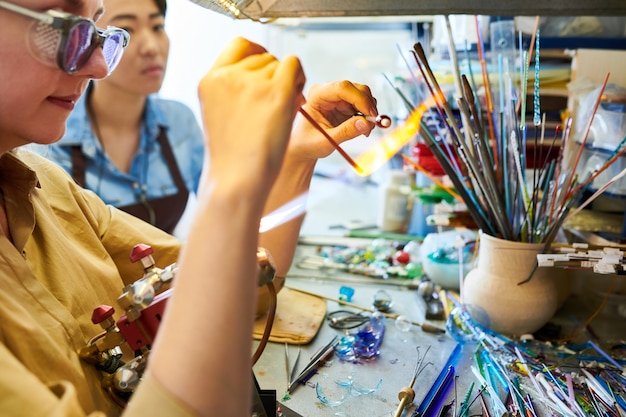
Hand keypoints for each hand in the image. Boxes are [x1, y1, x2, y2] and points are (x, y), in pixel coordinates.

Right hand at [198, 37, 305, 194]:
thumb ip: (233, 89)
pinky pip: (294, 66)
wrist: (237, 179)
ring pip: (280, 63)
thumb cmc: (233, 157)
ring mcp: (252, 82)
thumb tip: (264, 71)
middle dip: (274, 74)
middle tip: (278, 100)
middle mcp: (228, 76)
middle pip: (262, 56)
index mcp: (210, 80)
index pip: (238, 45)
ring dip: (288, 81)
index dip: (256, 54)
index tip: (265, 72)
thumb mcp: (220, 114)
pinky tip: (296, 101)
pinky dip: (299, 78)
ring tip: (284, 108)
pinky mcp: (276, 91)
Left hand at [289, 80, 378, 161]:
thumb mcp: (326, 140)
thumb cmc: (308, 143)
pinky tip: (363, 128)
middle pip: (357, 89)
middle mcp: (328, 92)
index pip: (343, 88)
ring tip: (365, 130)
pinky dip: (368, 116)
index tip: (371, 114)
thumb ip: (346, 132)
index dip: (360, 99)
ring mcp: (338, 97)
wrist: (304, 147)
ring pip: (363, 96)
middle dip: (368, 105)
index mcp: (317, 95)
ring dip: (370, 111)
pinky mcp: (346, 105)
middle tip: (373, 124)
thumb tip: (366, 123)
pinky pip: (364, 105)